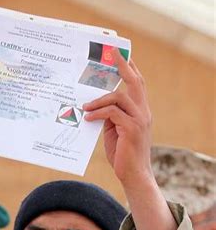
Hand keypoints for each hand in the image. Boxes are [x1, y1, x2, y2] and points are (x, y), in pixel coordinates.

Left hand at [83, 51, 152, 190]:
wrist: (134, 176)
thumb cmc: (123, 155)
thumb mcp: (115, 132)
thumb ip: (110, 117)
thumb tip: (96, 106)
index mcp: (141, 111)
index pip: (137, 85)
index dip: (130, 68)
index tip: (120, 54)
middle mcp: (143, 112)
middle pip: (135, 82)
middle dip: (123, 66)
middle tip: (112, 54)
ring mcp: (139, 120)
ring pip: (119, 97)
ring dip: (99, 99)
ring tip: (85, 106)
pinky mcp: (131, 129)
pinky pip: (113, 113)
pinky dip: (98, 113)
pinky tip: (88, 117)